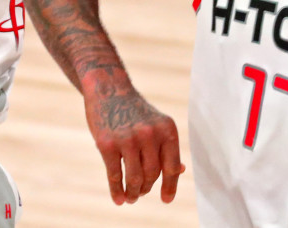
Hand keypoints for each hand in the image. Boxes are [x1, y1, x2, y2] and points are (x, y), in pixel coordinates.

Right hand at [84, 84, 183, 204]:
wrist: (108, 89)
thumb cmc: (134, 111)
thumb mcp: (157, 124)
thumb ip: (166, 147)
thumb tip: (180, 171)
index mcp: (166, 129)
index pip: (172, 166)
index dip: (170, 186)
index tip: (166, 200)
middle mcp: (150, 134)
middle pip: (153, 174)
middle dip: (147, 188)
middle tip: (141, 193)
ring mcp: (128, 139)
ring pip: (135, 178)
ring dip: (134, 193)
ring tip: (131, 197)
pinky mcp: (107, 144)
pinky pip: (115, 175)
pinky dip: (117, 191)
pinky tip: (118, 198)